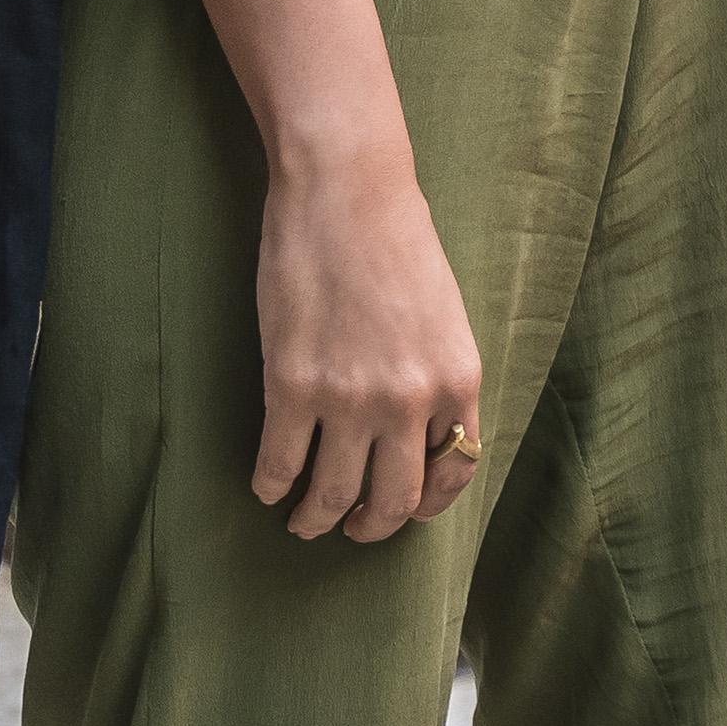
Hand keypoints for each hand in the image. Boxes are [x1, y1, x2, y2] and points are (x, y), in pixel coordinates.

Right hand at [250, 145, 483, 543]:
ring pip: (332, 496)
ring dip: (314, 519)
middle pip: (392, 500)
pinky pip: (278, 465)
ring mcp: (349, 399)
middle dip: (368, 527)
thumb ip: (436, 378)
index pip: (453, 474)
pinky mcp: (291, 387)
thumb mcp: (444, 319)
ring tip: (303, 521)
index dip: (425, 506)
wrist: (346, 196)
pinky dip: (270, 486)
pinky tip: (267, 486)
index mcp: (458, 382)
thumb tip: (418, 434)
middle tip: (349, 529)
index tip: (404, 511)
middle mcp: (410, 401)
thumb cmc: (398, 245)